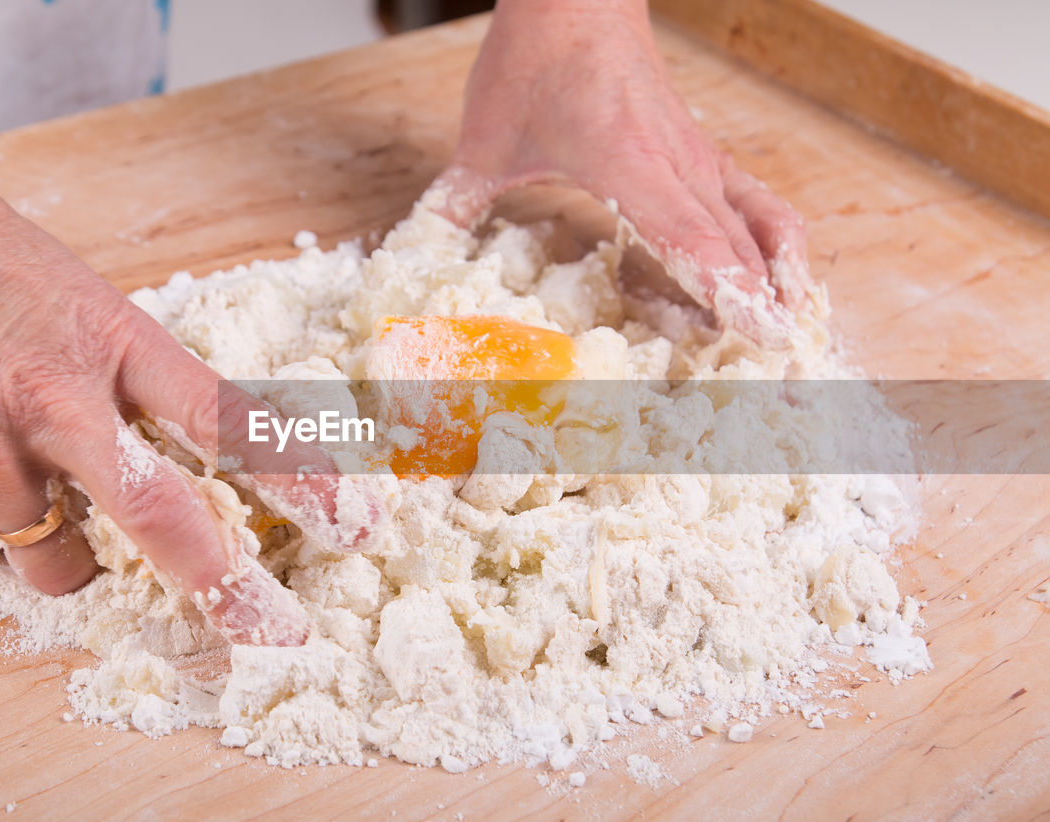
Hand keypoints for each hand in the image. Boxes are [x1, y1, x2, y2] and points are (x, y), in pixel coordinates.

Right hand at [0, 97, 375, 645]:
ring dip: (67, 552)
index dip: (302, 481)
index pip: (229, 422)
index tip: (354, 525)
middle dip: (227, 587)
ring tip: (28, 483)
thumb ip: (121, 374)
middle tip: (273, 636)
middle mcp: (57, 398)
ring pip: (58, 562)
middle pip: (164, 517)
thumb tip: (162, 454)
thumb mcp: (69, 291)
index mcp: (112, 337)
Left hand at [432, 0, 809, 345]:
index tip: (759, 338)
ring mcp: (700, 162)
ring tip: (791, 340)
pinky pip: (760, 208)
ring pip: (765, 226)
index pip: (691, 239)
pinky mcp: (706, 159)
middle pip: (739, 247)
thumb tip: (415, 257)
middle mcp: (678, 166)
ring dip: (783, 283)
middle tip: (780, 374)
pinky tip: (779, 288)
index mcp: (627, 163)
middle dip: (764, 311)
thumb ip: (454, 205)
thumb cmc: (535, 62)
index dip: (728, 292)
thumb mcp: (483, 142)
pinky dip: (776, 249)